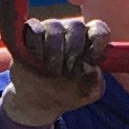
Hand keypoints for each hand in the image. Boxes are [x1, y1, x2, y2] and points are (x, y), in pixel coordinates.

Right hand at [1, 14, 108, 128]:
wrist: (35, 102)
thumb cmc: (65, 93)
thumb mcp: (87, 93)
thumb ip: (97, 82)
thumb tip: (91, 67)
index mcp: (88, 42)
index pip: (99, 29)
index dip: (97, 42)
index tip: (91, 59)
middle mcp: (69, 32)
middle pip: (77, 26)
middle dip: (73, 51)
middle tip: (67, 71)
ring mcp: (48, 29)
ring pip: (55, 28)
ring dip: (54, 53)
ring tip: (51, 71)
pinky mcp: (28, 33)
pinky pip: (34, 30)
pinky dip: (36, 47)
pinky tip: (36, 62)